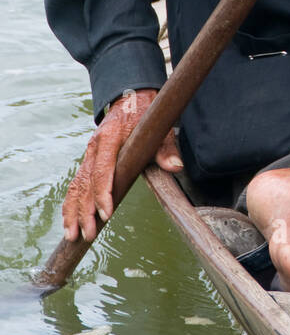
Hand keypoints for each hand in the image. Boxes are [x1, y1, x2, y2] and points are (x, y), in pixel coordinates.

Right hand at [62, 88, 181, 243]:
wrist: (130, 98)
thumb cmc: (145, 115)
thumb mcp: (159, 128)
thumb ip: (166, 149)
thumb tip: (175, 167)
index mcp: (110, 137)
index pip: (103, 170)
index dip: (103, 193)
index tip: (105, 214)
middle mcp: (94, 146)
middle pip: (85, 183)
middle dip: (84, 211)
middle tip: (88, 234)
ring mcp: (89, 154)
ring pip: (76, 186)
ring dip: (72, 212)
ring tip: (72, 236)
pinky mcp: (88, 160)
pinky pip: (76, 184)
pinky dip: (70, 203)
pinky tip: (69, 221)